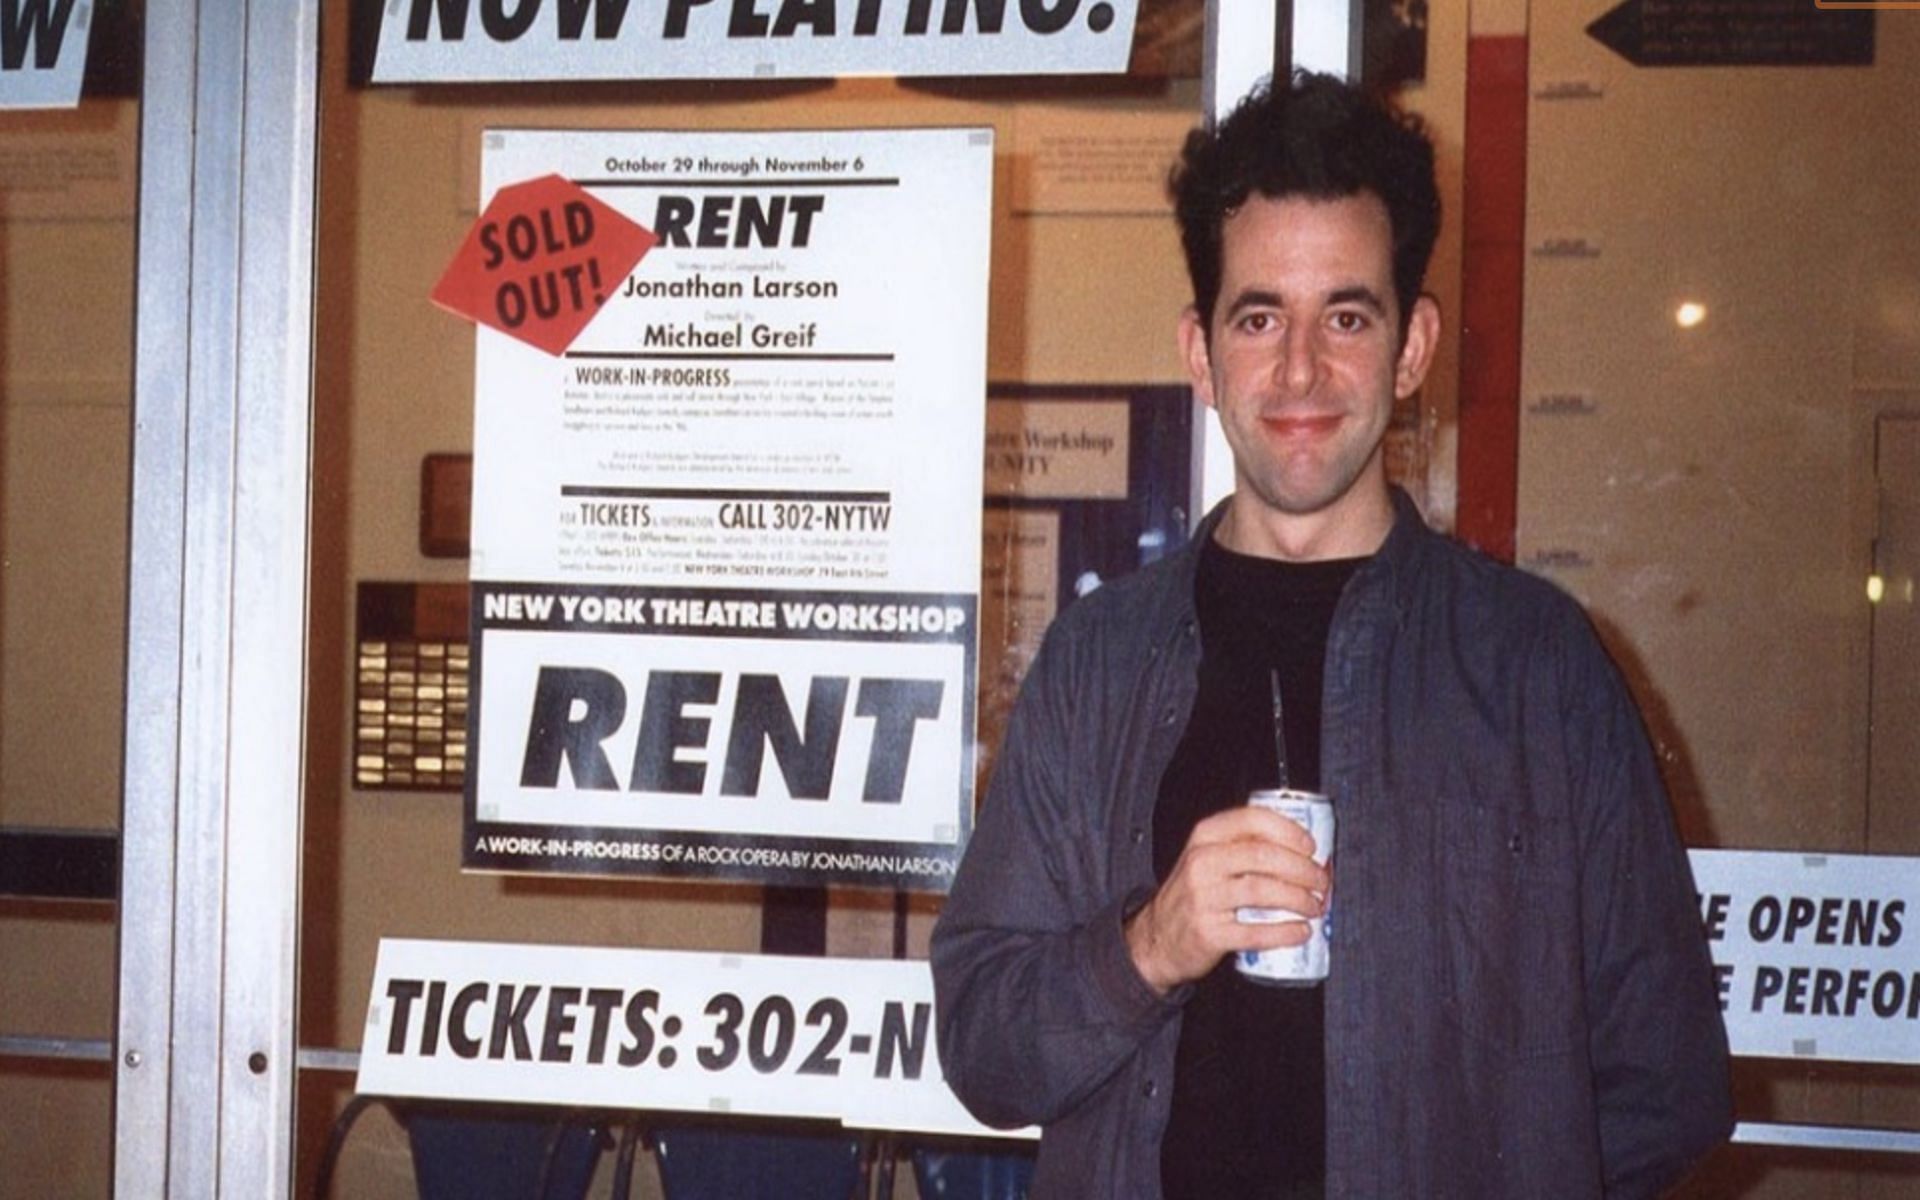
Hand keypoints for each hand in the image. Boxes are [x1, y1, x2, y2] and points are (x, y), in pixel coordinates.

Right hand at [1124, 805, 1330, 994]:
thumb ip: (1242, 847)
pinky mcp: (1209, 933)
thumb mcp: (1205, 858)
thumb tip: (1300, 851)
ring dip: (1299, 899)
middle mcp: (1202, 863)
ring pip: (1263, 891)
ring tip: (1314, 905)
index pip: (1252, 820)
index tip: (1311, 847)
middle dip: (1303, 869)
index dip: (1289, 832)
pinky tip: (1301, 931)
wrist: (1156, 938)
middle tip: (1321, 881)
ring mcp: (1204, 898)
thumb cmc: (1191, 895)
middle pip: (1264, 856)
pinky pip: (1256, 932)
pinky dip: (1285, 932)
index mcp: (1204, 838)